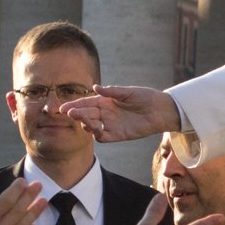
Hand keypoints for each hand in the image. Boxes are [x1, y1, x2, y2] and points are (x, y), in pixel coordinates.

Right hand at [62, 85, 181, 142]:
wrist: (160, 110)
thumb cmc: (145, 97)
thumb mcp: (128, 92)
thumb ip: (112, 91)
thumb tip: (95, 87)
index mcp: (106, 101)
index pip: (86, 103)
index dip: (75, 105)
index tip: (64, 108)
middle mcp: (106, 113)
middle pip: (86, 114)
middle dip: (77, 114)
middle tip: (70, 113)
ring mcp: (111, 124)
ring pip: (92, 126)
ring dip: (85, 123)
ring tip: (83, 120)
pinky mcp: (118, 135)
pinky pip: (104, 137)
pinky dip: (97, 134)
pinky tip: (95, 130)